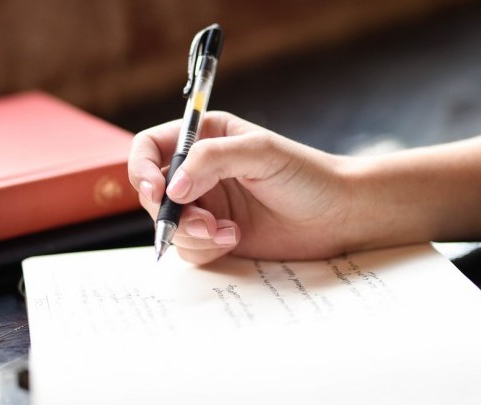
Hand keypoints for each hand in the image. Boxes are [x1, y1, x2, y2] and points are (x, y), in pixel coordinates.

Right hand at [128, 112, 357, 263]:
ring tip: (227, 232)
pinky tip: (235, 239)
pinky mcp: (216, 236)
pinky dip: (206, 248)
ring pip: (169, 225)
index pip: (151, 148)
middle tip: (203, 222)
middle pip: (154, 192)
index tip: (156, 191)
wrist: (338, 215)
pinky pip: (189, 248)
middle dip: (171, 212)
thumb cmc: (307, 175)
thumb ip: (212, 160)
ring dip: (191, 233)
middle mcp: (200, 171)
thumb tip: (171, 188)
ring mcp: (207, 205)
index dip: (142, 169)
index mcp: (206, 138)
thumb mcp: (261, 153)